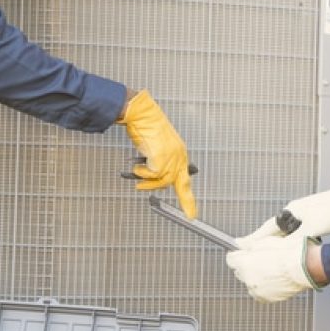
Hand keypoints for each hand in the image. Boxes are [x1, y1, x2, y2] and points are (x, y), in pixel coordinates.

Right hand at [117, 90, 197, 217]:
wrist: (141, 114)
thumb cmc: (146, 128)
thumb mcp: (157, 147)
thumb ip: (161, 161)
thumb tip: (155, 177)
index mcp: (180, 153)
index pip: (186, 177)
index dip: (188, 196)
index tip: (192, 211)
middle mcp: (179, 155)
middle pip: (183, 184)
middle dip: (187, 201)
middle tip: (191, 216)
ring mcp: (172, 156)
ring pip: (163, 180)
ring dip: (148, 182)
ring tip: (138, 177)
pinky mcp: (161, 157)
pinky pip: (152, 174)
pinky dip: (142, 172)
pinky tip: (137, 166)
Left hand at [226, 236, 320, 302]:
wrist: (305, 267)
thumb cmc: (290, 253)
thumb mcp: (266, 241)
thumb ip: (249, 245)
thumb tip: (240, 244)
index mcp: (245, 263)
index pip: (230, 259)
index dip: (237, 254)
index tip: (241, 253)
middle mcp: (248, 278)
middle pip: (239, 271)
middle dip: (246, 266)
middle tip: (260, 259)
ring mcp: (257, 290)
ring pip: (250, 283)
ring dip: (255, 277)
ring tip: (271, 270)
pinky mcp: (267, 298)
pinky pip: (259, 292)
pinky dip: (263, 287)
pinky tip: (274, 279)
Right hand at [238, 182, 329, 245]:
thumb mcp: (312, 228)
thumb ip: (295, 240)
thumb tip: (281, 251)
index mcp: (291, 212)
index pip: (267, 228)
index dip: (253, 238)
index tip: (239, 244)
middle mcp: (293, 212)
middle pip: (272, 229)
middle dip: (260, 240)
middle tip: (247, 250)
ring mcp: (301, 214)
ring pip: (283, 230)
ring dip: (274, 240)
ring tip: (264, 251)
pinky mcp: (310, 217)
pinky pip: (292, 230)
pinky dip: (287, 239)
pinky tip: (288, 245)